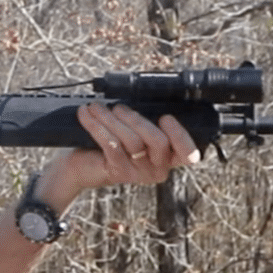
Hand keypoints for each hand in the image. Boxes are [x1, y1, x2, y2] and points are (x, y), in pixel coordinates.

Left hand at [54, 103, 200, 193]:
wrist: (83, 165)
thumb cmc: (114, 143)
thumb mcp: (136, 130)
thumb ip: (147, 121)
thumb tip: (145, 98)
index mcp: (169, 158)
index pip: (188, 154)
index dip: (180, 135)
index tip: (165, 117)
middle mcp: (157, 169)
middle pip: (158, 141)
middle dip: (137, 119)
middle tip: (118, 108)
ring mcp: (138, 173)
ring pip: (132, 141)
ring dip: (112, 118)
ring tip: (96, 107)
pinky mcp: (117, 171)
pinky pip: (110, 144)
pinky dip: (96, 124)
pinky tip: (86, 114)